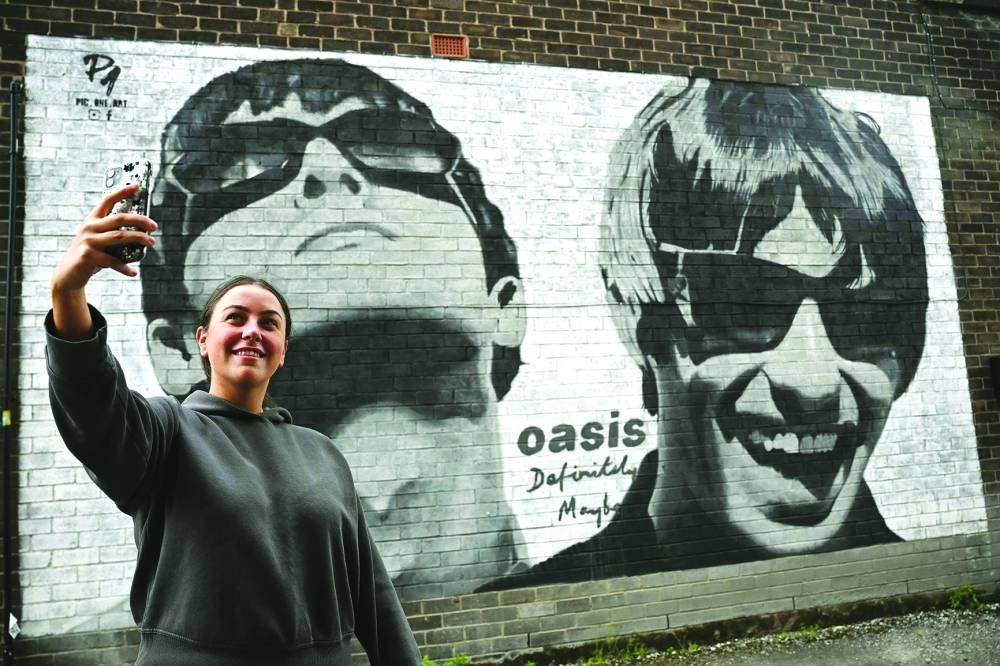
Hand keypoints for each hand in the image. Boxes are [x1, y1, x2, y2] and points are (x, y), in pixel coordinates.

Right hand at [50, 183, 156, 339]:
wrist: (68, 275)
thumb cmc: (90, 256)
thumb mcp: (99, 241)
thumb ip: (113, 234)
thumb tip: (142, 232)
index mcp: (92, 220)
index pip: (108, 199)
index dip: (122, 191)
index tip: (137, 185)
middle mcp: (89, 227)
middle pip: (120, 218)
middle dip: (140, 220)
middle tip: (154, 226)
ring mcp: (88, 241)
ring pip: (120, 236)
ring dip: (139, 239)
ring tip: (151, 243)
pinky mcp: (88, 256)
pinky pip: (113, 261)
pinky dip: (125, 267)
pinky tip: (134, 273)